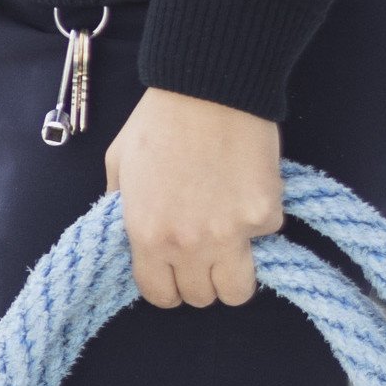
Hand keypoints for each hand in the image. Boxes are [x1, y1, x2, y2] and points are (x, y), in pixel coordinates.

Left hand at [105, 87, 282, 307]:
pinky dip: (258, 222)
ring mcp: (229, 234)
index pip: (159, 295)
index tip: (174, 270)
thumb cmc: (159, 120)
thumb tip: (127, 234)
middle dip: (201, 278)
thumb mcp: (120, 163)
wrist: (208, 87)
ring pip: (238, 291)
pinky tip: (246, 190)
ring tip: (231, 241)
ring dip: (234, 272)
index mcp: (146, 233)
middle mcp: (187, 244)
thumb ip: (121, 206)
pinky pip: (265, 239)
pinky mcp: (265, 217)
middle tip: (204, 250)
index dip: (167, 285)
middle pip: (201, 298)